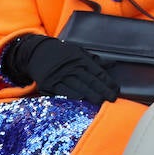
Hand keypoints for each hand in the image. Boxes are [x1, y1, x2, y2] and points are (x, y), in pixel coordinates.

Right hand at [3, 34, 119, 104]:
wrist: (36, 52)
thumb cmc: (61, 53)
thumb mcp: (79, 52)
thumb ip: (96, 60)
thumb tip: (113, 64)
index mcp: (81, 59)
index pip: (98, 72)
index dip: (108, 81)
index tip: (116, 89)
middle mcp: (72, 67)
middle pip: (90, 81)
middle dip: (103, 91)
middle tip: (112, 98)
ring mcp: (60, 75)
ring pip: (78, 87)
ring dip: (90, 96)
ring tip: (101, 102)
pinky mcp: (49, 83)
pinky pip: (62, 92)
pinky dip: (72, 97)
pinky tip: (81, 101)